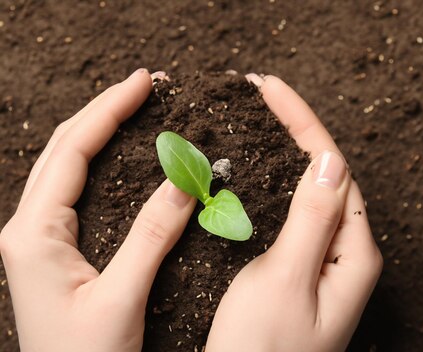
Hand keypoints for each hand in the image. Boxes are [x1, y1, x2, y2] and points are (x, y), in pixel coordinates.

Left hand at [0, 69, 196, 351]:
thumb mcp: (121, 298)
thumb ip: (152, 237)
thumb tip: (186, 180)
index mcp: (33, 234)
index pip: (72, 153)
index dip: (109, 111)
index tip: (144, 83)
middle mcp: (30, 228)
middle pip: (64, 148)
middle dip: (105, 111)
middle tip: (146, 85)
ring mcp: (40, 238)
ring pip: (68, 166)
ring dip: (102, 131)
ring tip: (138, 107)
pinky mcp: (57, 249)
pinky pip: (78, 190)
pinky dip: (103, 162)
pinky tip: (126, 155)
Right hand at [205, 75, 382, 351]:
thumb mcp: (287, 280)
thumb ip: (312, 219)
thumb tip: (327, 160)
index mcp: (354, 253)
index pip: (333, 169)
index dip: (302, 123)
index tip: (269, 87)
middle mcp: (347, 255)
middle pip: (327, 175)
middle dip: (297, 130)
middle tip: (262, 94)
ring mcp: (325, 265)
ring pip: (311, 194)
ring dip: (288, 153)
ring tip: (262, 120)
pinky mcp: (302, 275)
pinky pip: (296, 217)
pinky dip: (277, 186)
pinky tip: (261, 174)